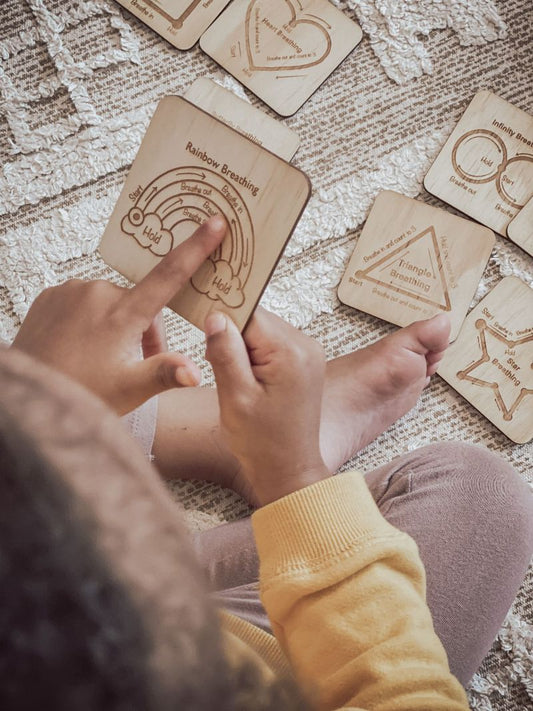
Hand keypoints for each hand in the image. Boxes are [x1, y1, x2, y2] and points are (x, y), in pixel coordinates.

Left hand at [12, 216, 226, 414]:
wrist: (29, 395)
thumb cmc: (80, 394)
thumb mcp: (129, 389)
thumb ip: (166, 374)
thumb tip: (196, 373)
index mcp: (123, 313)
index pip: (169, 275)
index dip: (196, 248)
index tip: (215, 223)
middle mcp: (98, 292)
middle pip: (141, 302)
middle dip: (147, 329)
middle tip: (138, 364)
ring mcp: (72, 291)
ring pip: (113, 302)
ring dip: (119, 325)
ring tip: (106, 360)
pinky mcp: (51, 295)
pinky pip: (86, 301)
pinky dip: (92, 320)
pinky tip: (84, 346)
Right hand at [205, 307, 329, 505]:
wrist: (288, 470)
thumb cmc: (262, 442)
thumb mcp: (235, 397)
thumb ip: (224, 353)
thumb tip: (216, 316)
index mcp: (290, 352)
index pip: (248, 314)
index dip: (224, 326)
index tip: (209, 344)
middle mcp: (306, 346)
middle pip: (255, 320)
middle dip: (233, 340)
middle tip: (228, 376)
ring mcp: (308, 353)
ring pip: (261, 331)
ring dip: (242, 350)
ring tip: (241, 384)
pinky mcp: (303, 361)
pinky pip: (270, 344)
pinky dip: (254, 358)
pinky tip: (252, 384)